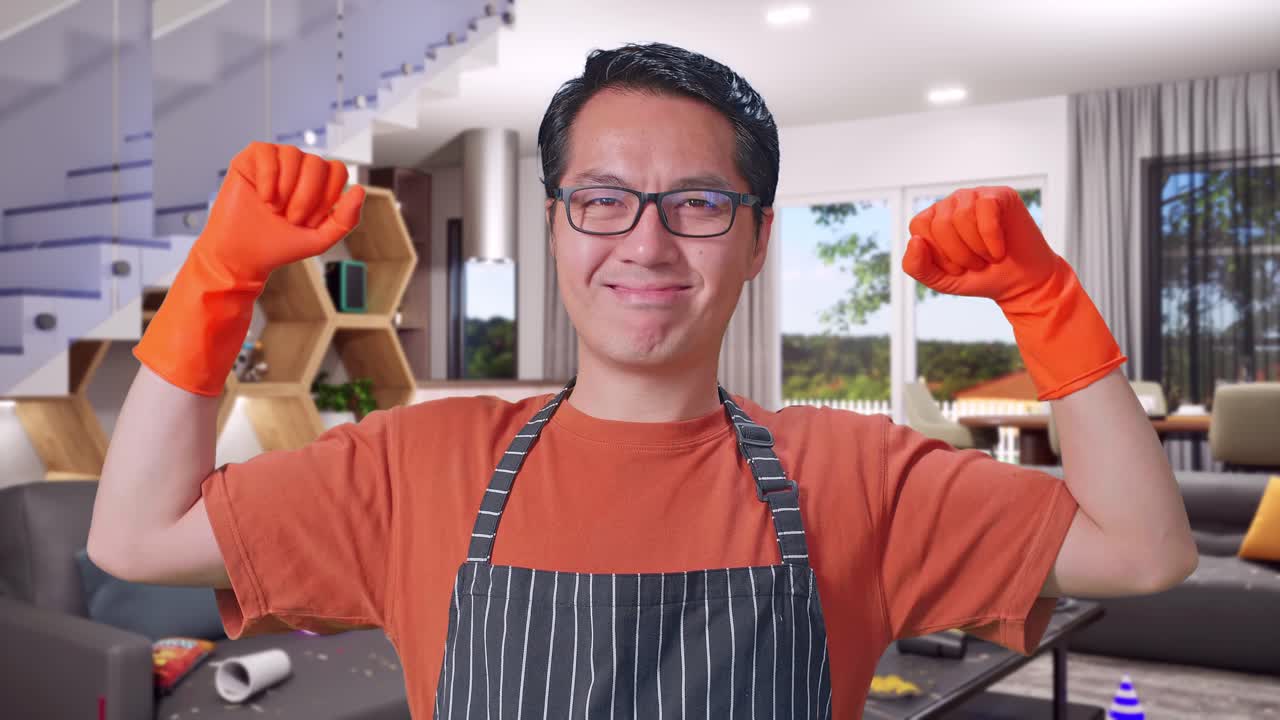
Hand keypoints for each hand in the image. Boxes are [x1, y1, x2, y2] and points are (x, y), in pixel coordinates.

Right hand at [134, 143, 364, 396]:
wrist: (243, 255)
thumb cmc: (280, 245)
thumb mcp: (321, 238)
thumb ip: (346, 218)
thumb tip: (360, 189)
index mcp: (318, 182)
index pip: (337, 170)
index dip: (327, 196)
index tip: (310, 220)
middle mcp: (298, 167)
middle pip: (317, 163)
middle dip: (307, 196)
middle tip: (291, 218)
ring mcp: (275, 161)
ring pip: (294, 155)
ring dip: (287, 188)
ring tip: (275, 209)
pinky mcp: (250, 159)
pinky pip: (267, 152)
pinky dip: (269, 177)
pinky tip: (263, 197)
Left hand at [901, 186, 1060, 303]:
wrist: (1019, 282)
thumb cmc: (978, 277)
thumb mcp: (941, 280)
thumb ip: (916, 267)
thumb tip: (915, 240)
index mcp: (930, 221)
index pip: (919, 228)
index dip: (938, 255)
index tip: (956, 267)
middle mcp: (949, 204)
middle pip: (941, 224)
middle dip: (959, 254)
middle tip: (976, 264)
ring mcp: (973, 196)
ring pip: (962, 216)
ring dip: (977, 247)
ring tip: (988, 256)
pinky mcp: (999, 195)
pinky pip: (987, 209)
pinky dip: (993, 238)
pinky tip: (1000, 249)